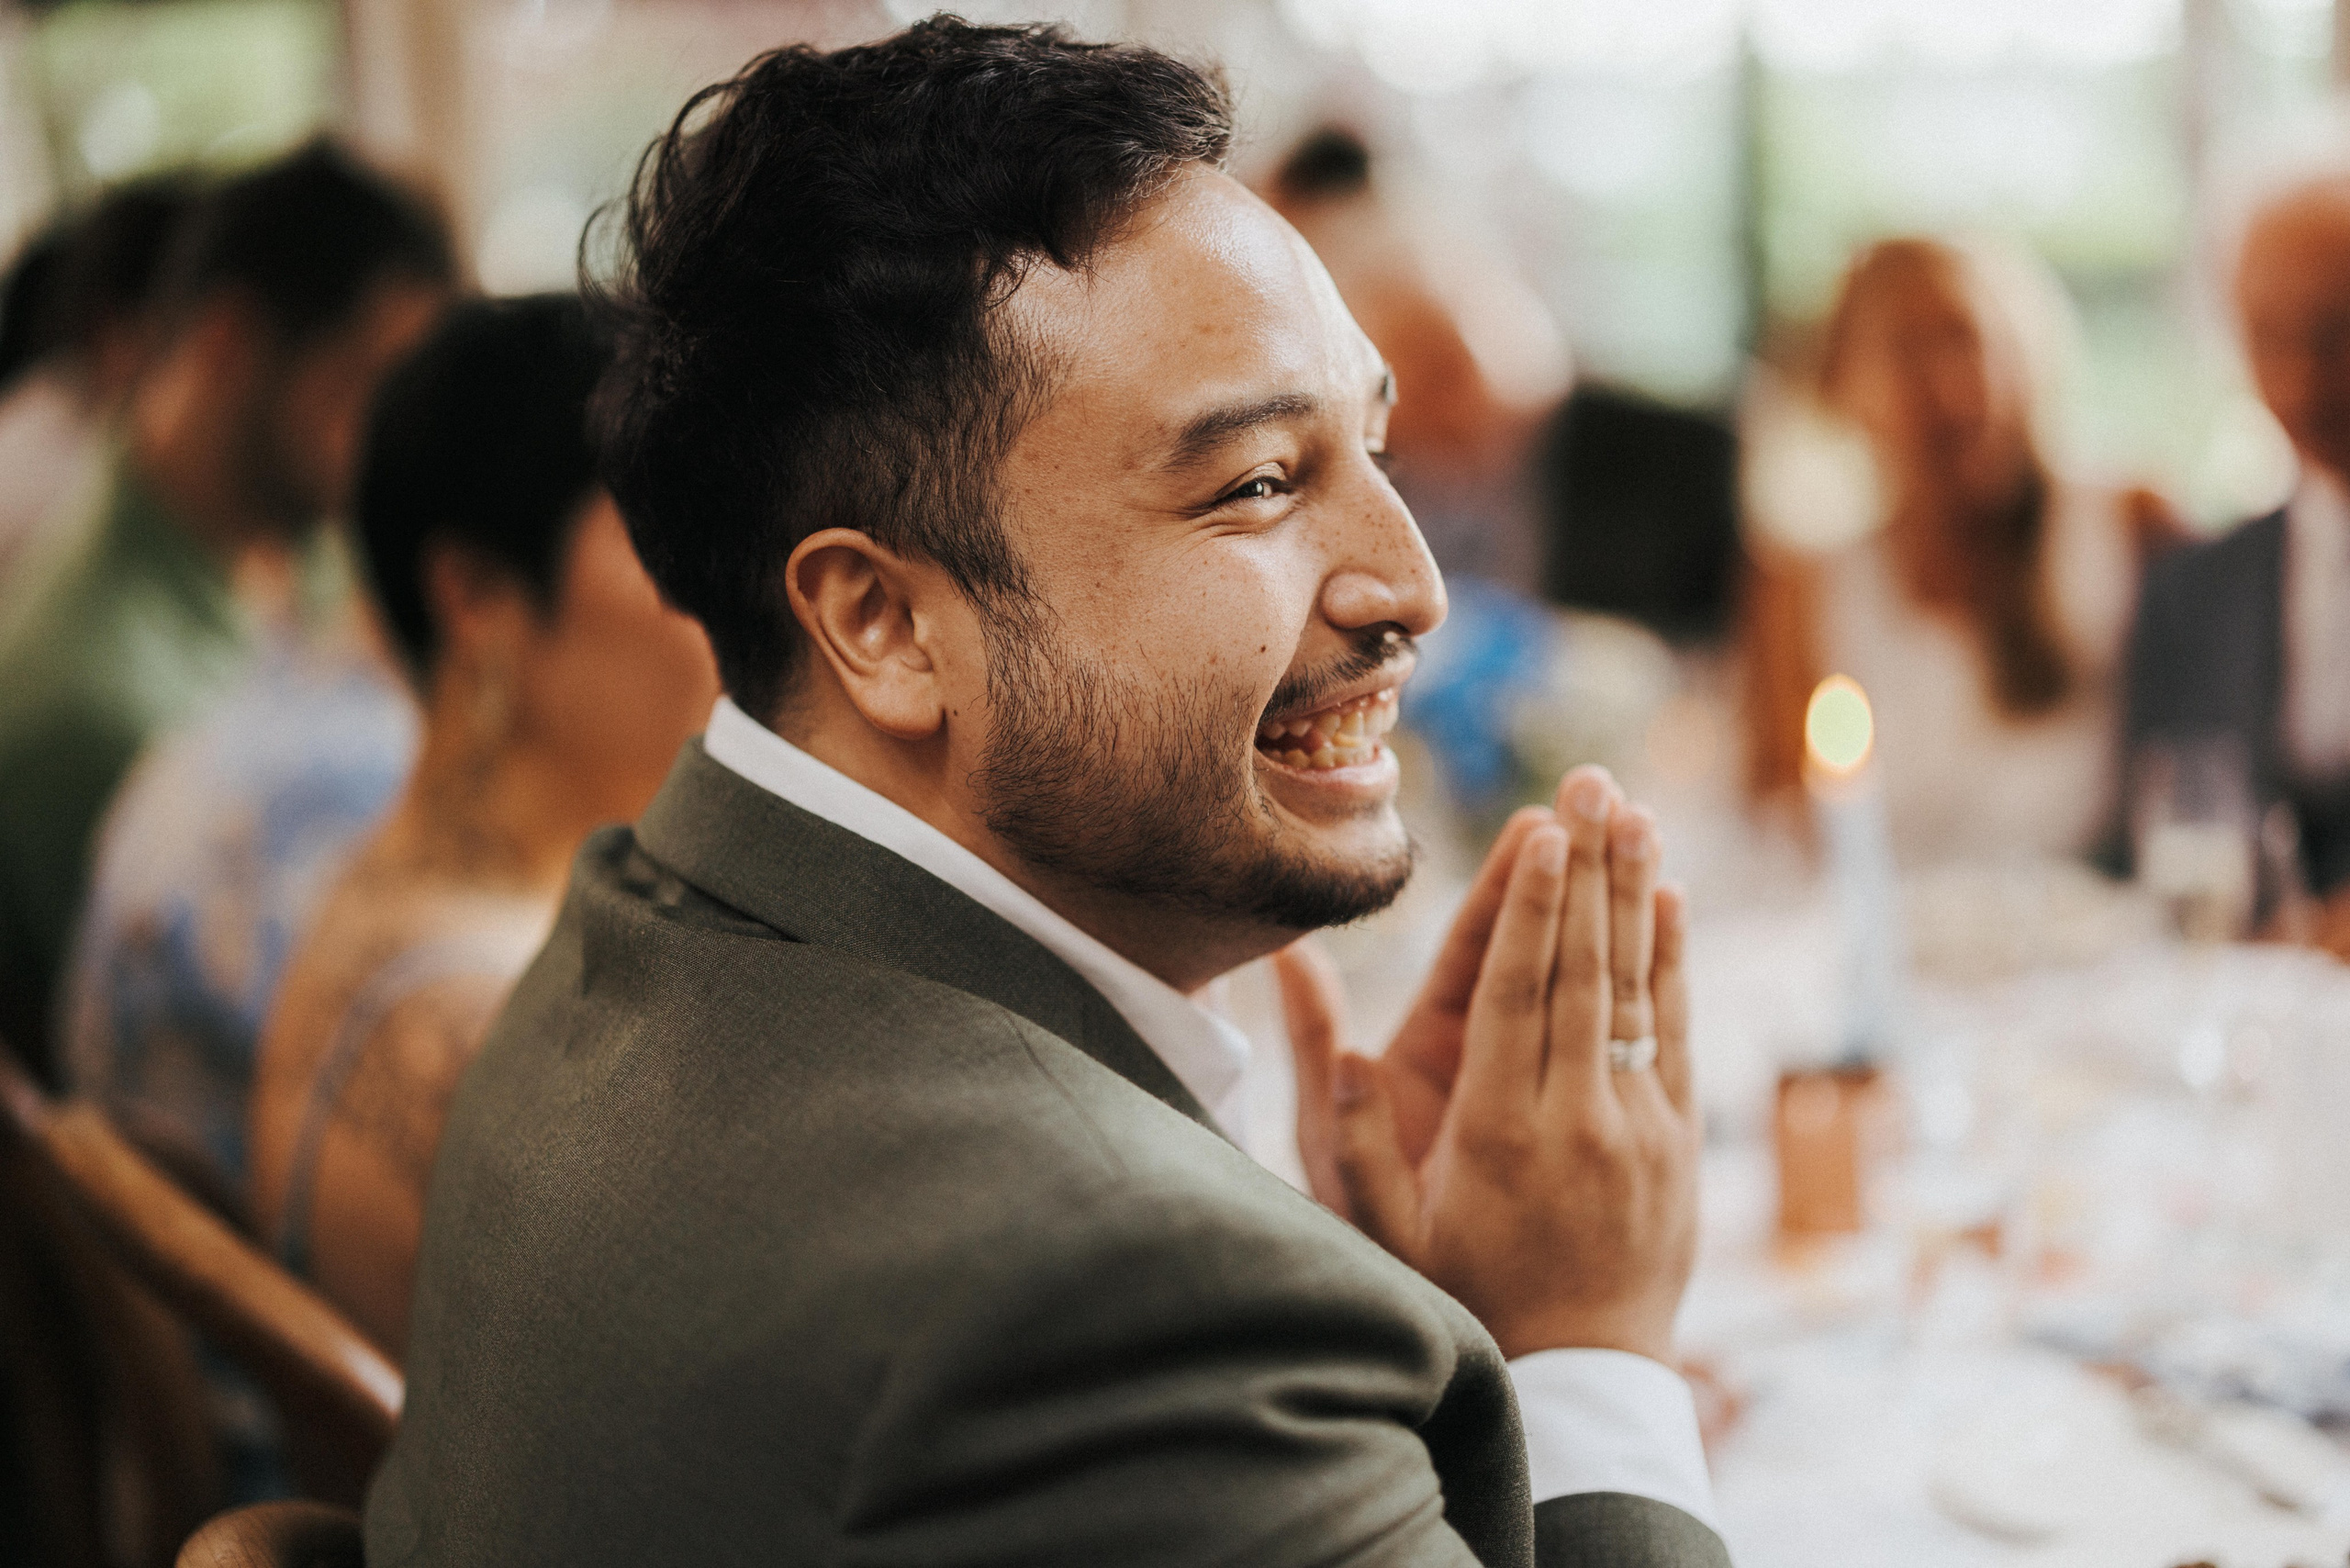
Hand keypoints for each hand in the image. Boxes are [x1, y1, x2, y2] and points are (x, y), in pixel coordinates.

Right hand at [1276, 767, 1700, 1362]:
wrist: (1581, 1383)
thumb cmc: (1464, 1302)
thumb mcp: (1384, 1231)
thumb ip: (1351, 1132)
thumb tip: (1333, 1039)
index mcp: (1502, 1133)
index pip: (1523, 996)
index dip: (1534, 908)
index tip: (1544, 830)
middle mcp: (1580, 1121)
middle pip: (1587, 972)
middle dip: (1589, 870)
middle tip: (1593, 782)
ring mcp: (1641, 1130)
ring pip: (1640, 991)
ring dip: (1637, 894)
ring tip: (1635, 810)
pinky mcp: (1678, 1143)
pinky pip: (1679, 1033)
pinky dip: (1674, 961)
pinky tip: (1669, 898)